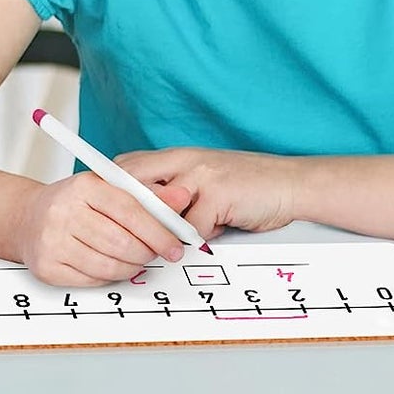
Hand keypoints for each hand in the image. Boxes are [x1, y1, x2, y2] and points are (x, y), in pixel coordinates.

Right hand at [11, 171, 194, 285]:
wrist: (27, 217)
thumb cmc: (73, 203)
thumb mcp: (107, 189)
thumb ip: (147, 194)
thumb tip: (182, 196)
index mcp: (82, 186)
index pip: (130, 211)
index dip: (159, 231)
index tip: (175, 245)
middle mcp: (63, 211)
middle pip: (122, 243)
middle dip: (147, 253)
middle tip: (154, 253)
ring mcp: (52, 241)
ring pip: (110, 267)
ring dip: (131, 267)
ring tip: (133, 258)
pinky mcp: (48, 267)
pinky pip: (93, 281)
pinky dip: (108, 276)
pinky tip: (108, 263)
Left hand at [114, 147, 299, 238]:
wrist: (290, 183)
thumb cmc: (244, 186)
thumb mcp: (201, 180)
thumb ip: (172, 192)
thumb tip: (136, 215)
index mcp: (174, 156)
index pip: (126, 166)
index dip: (111, 189)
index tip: (103, 210)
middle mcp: (183, 160)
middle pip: (134, 185)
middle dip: (131, 212)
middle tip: (133, 232)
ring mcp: (199, 175)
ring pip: (160, 209)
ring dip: (165, 230)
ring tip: (178, 237)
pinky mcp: (218, 194)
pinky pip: (193, 227)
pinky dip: (201, 237)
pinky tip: (218, 229)